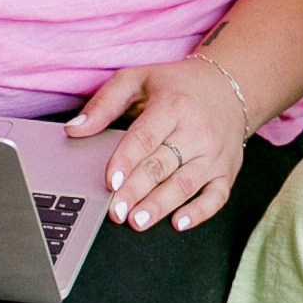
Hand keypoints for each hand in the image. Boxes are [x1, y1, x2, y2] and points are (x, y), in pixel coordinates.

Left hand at [70, 52, 249, 231]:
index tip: (109, 181)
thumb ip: (104, 104)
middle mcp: (197, 130)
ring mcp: (214, 152)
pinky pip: (217, 196)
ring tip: (138, 221)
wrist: (228, 85)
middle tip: (117, 211)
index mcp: (173, 105)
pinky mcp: (228, 169)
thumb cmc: (177, 86)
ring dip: (161, 205)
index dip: (126, 161)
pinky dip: (199, 212)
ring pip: (186, 184)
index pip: (146, 137)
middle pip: (163, 165)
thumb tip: (74, 130)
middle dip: (138, 191)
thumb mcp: (137, 80)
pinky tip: (178, 223)